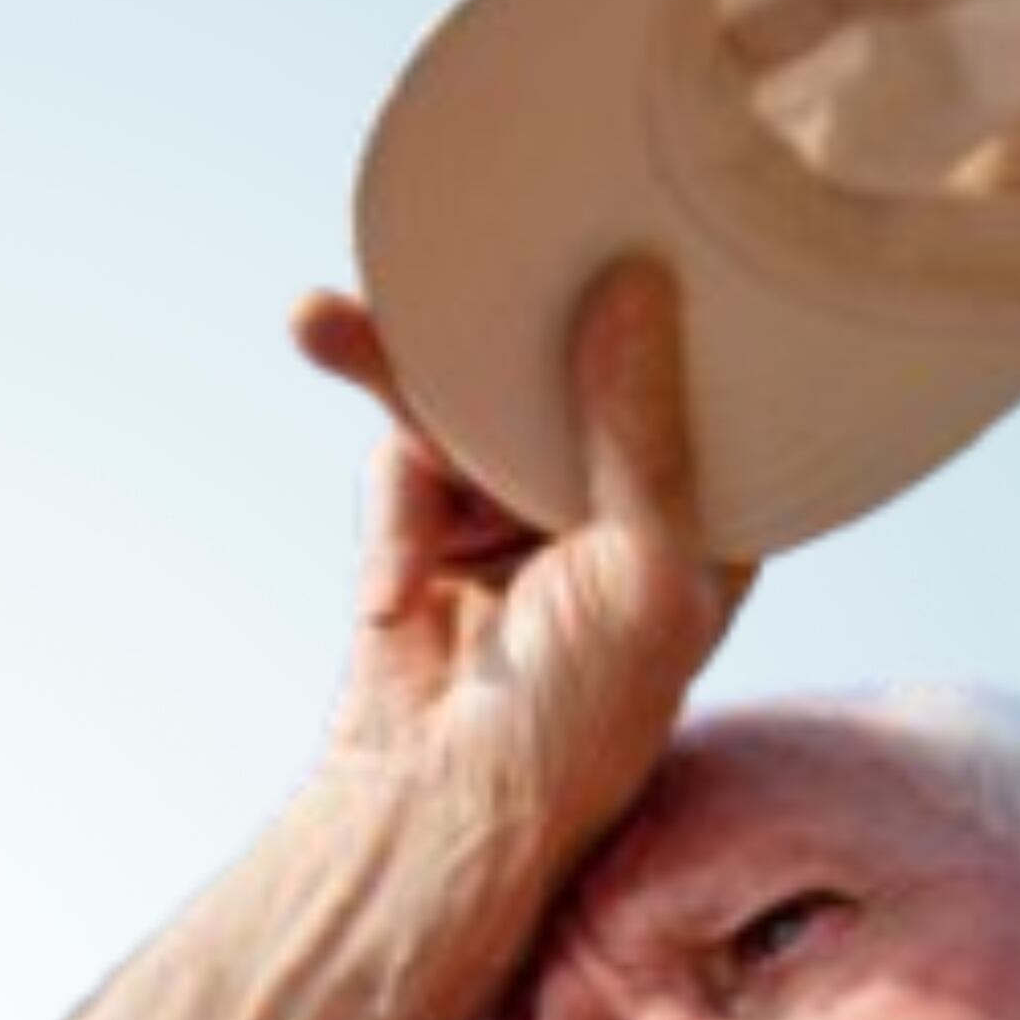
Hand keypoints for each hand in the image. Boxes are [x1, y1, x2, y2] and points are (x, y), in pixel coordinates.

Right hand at [293, 255, 751, 854]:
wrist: (437, 819)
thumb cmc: (577, 728)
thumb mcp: (643, 576)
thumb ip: (639, 432)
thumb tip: (637, 289)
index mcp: (703, 519)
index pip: (703, 378)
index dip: (678, 296)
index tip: (655, 201)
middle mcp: (612, 503)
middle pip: (567, 365)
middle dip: (509, 314)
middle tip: (468, 238)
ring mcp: (515, 512)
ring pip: (464, 400)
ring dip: (393, 369)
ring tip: (315, 320)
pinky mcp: (425, 529)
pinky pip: (401, 466)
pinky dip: (389, 522)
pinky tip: (392, 600)